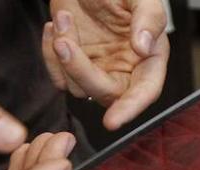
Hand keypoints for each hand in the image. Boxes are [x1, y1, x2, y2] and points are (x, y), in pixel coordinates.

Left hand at [42, 0, 169, 129]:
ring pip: (77, 87)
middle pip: (106, 93)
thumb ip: (149, 19)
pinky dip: (49, 52)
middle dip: (80, 71)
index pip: (145, 91)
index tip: (112, 121)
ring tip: (64, 18)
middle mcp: (125, 70)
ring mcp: (98, 71)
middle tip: (64, 41)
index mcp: (149, 59)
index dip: (130, 108)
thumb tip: (143, 48)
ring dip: (63, 54)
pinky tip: (56, 26)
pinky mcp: (74, 67)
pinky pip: (58, 77)